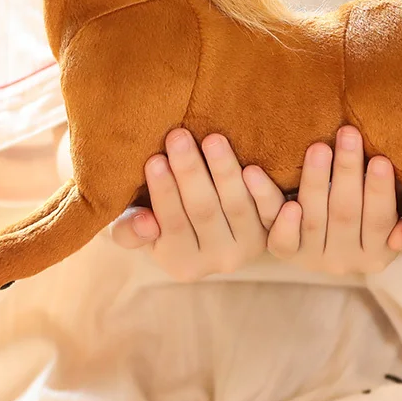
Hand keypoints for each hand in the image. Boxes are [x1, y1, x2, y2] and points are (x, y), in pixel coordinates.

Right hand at [109, 129, 267, 280]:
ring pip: (236, 206)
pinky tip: (253, 166)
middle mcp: (217, 262)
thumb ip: (129, 231)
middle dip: (190, 172)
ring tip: (211, 139)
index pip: (172, 224)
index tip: (154, 159)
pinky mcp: (272, 231)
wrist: (208, 214)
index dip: (163, 192)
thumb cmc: (160, 213)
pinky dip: (262, 190)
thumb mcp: (136, 227)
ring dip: (224, 171)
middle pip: (204, 212)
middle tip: (178, 136)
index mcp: (181, 264)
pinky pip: (269, 210)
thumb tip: (144, 223)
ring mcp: (249, 248)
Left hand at [242, 126, 401, 275]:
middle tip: (347, 134)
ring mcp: (313, 257)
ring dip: (313, 181)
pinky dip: (273, 212)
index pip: (380, 221)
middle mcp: (345, 261)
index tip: (380, 159)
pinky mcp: (285, 251)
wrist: (342, 213)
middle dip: (346, 172)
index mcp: (379, 252)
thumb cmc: (384, 206)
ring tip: (317, 148)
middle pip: (345, 214)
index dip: (379, 191)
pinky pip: (278, 237)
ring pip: (312, 218)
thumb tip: (400, 237)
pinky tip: (259, 178)